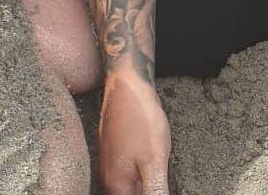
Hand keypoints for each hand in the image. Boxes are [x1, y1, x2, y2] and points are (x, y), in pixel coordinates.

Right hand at [99, 69, 170, 194]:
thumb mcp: (154, 161)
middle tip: (159, 172)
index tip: (158, 185)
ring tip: (157, 170)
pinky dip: (140, 171)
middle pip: (129, 194)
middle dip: (146, 188)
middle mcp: (108, 177)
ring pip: (128, 184)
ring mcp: (110, 162)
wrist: (127, 84)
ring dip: (143, 183)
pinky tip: (150, 160)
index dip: (151, 194)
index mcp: (116, 186)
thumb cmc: (140, 120)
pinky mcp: (114, 149)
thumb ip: (155, 191)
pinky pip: (127, 170)